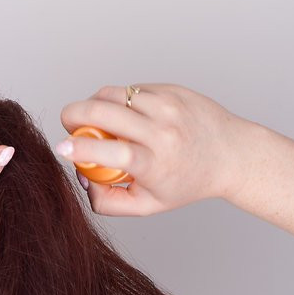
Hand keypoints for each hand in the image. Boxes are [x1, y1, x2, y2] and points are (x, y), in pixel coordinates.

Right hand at [56, 84, 258, 215]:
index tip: (61, 148)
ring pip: (112, 94)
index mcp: (155, 163)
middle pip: (104, 111)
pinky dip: (118, 100)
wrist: (231, 154)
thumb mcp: (147, 205)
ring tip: (95, 119)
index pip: (112, 152)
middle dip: (74, 114)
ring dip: (93, 104)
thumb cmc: (186, 182)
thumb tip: (81, 179)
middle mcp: (162, 131)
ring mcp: (167, 106)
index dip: (81, 149)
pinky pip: (129, 89)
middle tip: (69, 125)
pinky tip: (124, 115)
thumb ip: (107, 201)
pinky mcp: (170, 90)